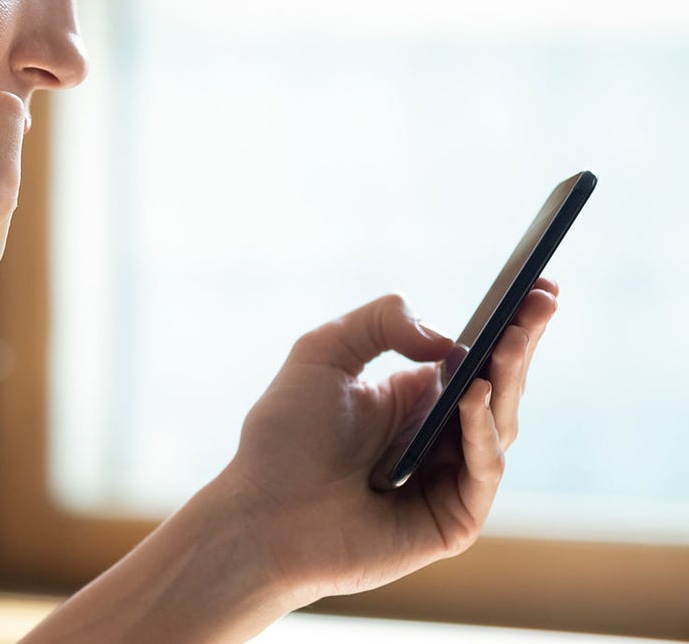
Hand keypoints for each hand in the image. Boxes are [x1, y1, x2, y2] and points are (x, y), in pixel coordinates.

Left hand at [220, 282, 558, 602]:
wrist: (259, 516)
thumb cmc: (283, 440)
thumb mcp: (321, 353)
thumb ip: (379, 322)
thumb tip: (444, 341)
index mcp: (411, 400)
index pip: (473, 357)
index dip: (507, 323)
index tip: (535, 284)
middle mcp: (436, 437)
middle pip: (497, 386)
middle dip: (521, 342)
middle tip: (543, 299)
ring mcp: (447, 480)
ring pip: (500, 425)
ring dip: (508, 379)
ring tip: (510, 339)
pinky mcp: (452, 521)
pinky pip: (483, 471)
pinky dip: (481, 432)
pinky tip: (471, 395)